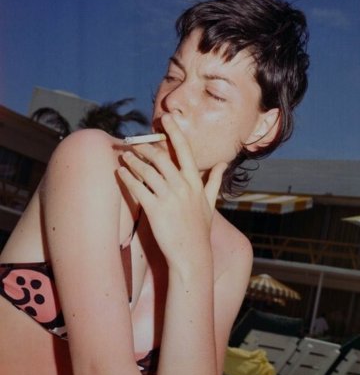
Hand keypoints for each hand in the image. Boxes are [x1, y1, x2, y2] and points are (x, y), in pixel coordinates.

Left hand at [117, 112, 226, 266]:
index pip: (185, 151)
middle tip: (133, 142)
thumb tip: (224, 164)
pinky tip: (120, 173)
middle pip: (161, 158)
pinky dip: (127, 179)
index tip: (166, 118)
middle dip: (145, 147)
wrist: (192, 255)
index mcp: (196, 183)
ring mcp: (169, 198)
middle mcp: (183, 187)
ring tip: (124, 156)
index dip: (174, 132)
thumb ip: (215, 181)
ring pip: (147, 171)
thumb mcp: (210, 203)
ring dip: (133, 161)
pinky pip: (138, 188)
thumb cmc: (200, 230)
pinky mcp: (156, 210)